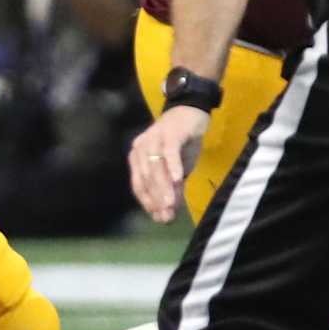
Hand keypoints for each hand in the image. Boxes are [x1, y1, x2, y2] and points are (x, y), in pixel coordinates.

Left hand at [128, 105, 210, 223]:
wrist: (191, 112)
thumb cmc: (180, 143)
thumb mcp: (176, 169)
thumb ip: (172, 189)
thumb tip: (169, 215)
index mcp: (137, 157)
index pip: (138, 184)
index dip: (147, 202)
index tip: (158, 218)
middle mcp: (141, 148)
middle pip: (147, 178)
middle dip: (156, 199)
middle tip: (167, 216)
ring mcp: (154, 139)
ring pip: (156, 167)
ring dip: (164, 187)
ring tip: (171, 205)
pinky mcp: (169, 133)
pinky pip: (169, 151)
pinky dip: (173, 165)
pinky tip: (178, 179)